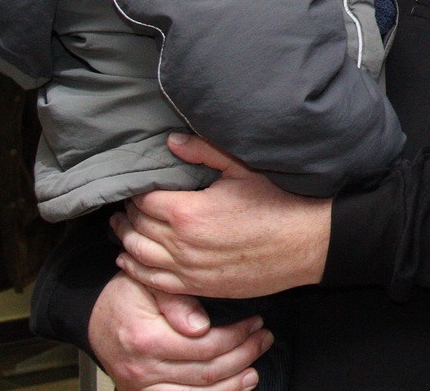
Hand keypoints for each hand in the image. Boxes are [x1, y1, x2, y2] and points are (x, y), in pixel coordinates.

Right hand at [88, 272, 268, 390]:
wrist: (95, 317)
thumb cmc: (128, 295)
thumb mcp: (151, 284)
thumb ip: (177, 301)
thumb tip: (201, 325)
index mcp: (146, 339)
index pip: (206, 345)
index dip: (238, 336)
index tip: (256, 322)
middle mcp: (141, 369)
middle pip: (206, 372)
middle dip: (243, 356)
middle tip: (263, 339)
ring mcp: (139, 387)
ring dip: (231, 386)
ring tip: (253, 371)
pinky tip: (230, 389)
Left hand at [112, 133, 330, 297]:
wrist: (307, 244)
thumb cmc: (280, 203)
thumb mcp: (243, 169)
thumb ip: (203, 152)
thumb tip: (170, 141)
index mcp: (188, 213)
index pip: (143, 201)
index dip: (137, 191)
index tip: (139, 184)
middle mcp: (181, 245)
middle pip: (137, 228)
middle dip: (129, 214)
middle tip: (127, 204)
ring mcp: (188, 270)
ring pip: (139, 255)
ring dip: (126, 240)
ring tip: (122, 227)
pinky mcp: (198, 287)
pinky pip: (153, 282)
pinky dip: (135, 270)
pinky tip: (129, 260)